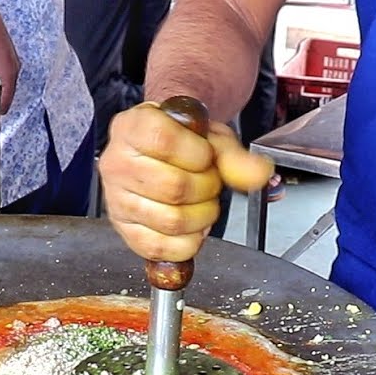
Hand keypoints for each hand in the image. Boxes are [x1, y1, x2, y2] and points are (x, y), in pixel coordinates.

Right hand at [100, 102, 272, 260]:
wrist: (162, 153)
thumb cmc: (183, 142)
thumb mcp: (211, 139)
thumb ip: (235, 157)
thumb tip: (259, 174)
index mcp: (133, 127)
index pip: (165, 141)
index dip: (198, 154)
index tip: (204, 155)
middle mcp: (116, 162)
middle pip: (174, 187)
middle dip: (207, 189)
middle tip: (208, 182)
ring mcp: (116, 198)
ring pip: (171, 221)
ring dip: (202, 217)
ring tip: (201, 203)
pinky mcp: (124, 229)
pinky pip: (160, 248)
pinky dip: (187, 243)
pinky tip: (192, 226)